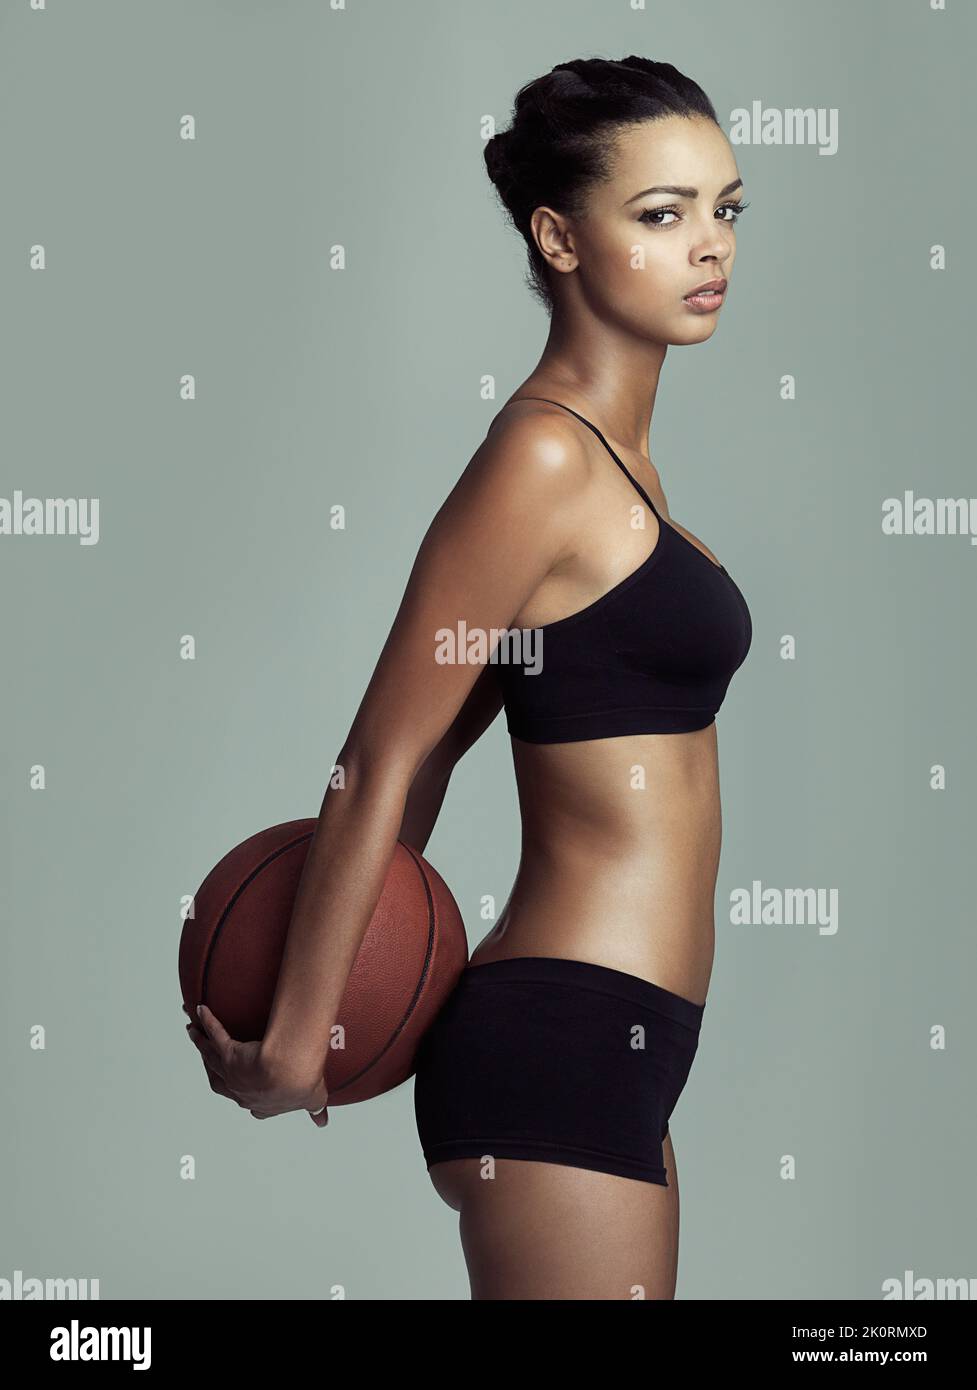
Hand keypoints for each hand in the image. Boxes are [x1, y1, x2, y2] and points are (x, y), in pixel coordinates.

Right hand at [184, 1002, 328, 1126]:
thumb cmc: (302, 1087)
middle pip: (219, 1077)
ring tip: (193, 1031)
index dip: (241, 1095)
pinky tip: (201, 1011)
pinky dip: (207, 1023)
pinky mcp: (229, 1054)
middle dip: (211, 1065)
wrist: (290, 1072)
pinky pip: (216, 1036)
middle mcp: (241, 1090)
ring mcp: (232, 1072)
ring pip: (211, 1056)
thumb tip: (323, 1122)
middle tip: (206, 1054)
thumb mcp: (313, 1100)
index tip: (240, 1089)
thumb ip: (316, 1109)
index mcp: (260, 1104)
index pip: (247, 1102)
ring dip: (201, 1043)